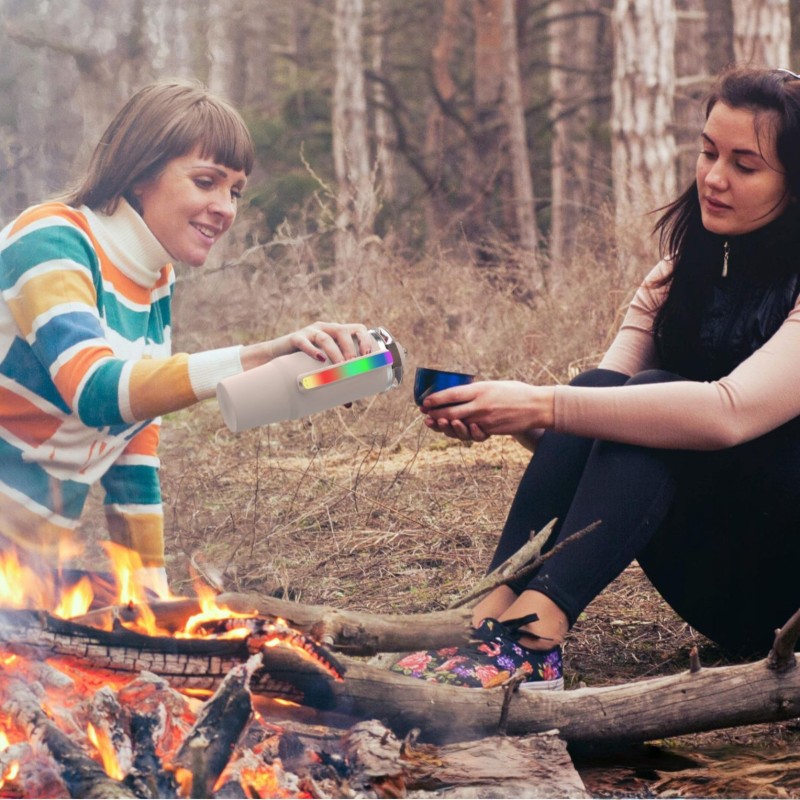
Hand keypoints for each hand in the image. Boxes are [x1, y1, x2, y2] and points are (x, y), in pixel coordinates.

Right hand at [242, 322, 373, 370]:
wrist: (274, 359)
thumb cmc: (302, 364)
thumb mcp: (321, 370)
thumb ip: (334, 383)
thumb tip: (349, 404)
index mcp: (336, 334)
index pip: (357, 329)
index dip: (365, 340)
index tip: (368, 356)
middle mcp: (324, 329)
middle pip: (342, 331)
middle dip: (350, 348)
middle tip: (352, 365)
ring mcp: (309, 332)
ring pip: (325, 337)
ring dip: (335, 351)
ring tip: (339, 365)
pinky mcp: (294, 338)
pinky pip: (304, 341)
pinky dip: (313, 350)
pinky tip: (319, 358)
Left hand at [420, 380, 554, 437]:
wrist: (536, 406)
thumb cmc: (516, 392)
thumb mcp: (494, 385)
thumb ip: (477, 390)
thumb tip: (459, 391)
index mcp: (481, 389)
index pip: (451, 394)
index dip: (435, 399)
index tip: (424, 402)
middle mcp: (480, 404)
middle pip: (450, 412)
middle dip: (435, 414)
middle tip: (425, 414)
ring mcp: (485, 419)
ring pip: (458, 425)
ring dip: (444, 425)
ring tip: (435, 422)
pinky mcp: (491, 430)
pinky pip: (471, 433)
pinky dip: (460, 431)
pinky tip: (453, 428)